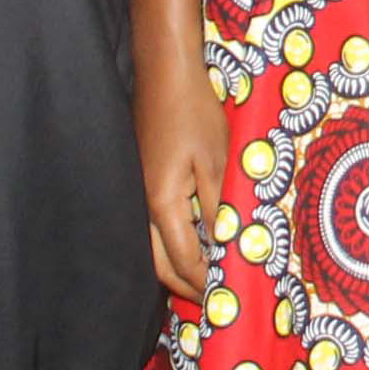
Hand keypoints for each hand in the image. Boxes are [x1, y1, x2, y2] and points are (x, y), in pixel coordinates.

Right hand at [133, 4, 221, 301]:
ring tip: (206, 277)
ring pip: (153, 247)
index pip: (184, 261)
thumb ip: (222, 208)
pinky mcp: (142, 180)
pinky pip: (154, 226)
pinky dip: (173, 243)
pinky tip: (195, 240)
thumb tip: (230, 248)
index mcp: (162, 204)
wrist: (164, 71)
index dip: (206, 284)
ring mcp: (138, 192)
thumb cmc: (193, 111)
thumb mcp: (219, 161)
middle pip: (159, 265)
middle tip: (214, 299)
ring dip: (177, 267)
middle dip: (186, 286)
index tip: (227, 298)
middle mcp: (143, 205)